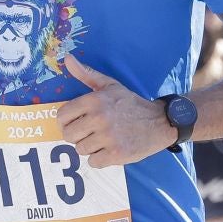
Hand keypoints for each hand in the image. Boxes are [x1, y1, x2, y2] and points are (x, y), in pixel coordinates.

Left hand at [57, 55, 173, 168]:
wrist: (160, 122)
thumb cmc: (130, 104)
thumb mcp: (110, 85)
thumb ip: (86, 74)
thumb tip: (67, 59)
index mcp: (94, 100)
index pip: (62, 116)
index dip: (66, 121)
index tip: (76, 122)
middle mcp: (99, 118)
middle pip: (68, 136)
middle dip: (77, 136)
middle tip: (91, 132)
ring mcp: (108, 137)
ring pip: (80, 150)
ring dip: (90, 147)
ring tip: (103, 140)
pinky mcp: (116, 154)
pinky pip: (93, 162)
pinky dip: (100, 159)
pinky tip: (110, 149)